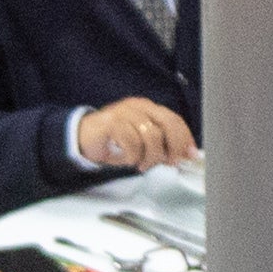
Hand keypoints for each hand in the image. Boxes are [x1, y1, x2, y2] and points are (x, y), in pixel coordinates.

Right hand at [72, 98, 195, 173]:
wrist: (82, 138)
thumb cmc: (113, 142)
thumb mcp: (141, 143)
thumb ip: (160, 146)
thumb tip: (180, 157)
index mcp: (148, 109)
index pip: (174, 120)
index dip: (185, 138)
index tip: (190, 155)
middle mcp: (139, 107)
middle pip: (168, 124)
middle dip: (173, 147)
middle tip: (169, 162)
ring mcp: (125, 113)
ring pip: (151, 136)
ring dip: (150, 156)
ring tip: (142, 164)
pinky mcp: (112, 123)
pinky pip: (132, 142)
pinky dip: (132, 156)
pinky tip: (126, 159)